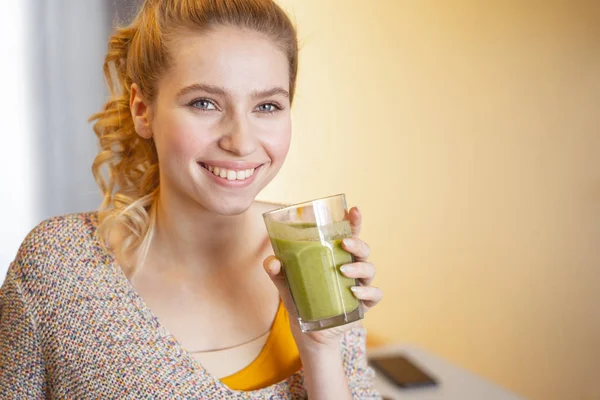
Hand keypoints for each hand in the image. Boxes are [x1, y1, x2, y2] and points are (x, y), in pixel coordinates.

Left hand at [263, 206, 382, 353]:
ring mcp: (359, 286)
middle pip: (363, 249)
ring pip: (370, 269)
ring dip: (359, 267)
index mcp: (336, 257)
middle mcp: (351, 267)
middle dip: (357, 243)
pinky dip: (368, 292)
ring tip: (343, 271)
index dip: (354, 221)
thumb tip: (271, 261)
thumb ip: (277, 271)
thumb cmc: (301, 300)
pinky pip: (374, 295)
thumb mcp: (286, 284)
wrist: (310, 333)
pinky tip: (355, 292)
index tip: (353, 210)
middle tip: (344, 243)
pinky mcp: (362, 305)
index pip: (349, 234)